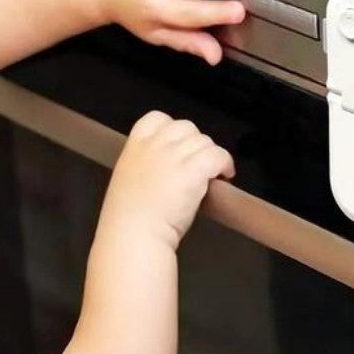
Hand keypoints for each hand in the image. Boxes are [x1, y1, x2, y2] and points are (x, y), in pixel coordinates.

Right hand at [103, 111, 234, 249]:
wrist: (134, 235)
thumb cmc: (129, 218)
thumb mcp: (128, 179)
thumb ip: (145, 164)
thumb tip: (166, 164)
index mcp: (135, 145)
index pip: (157, 118)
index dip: (172, 130)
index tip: (179, 146)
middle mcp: (156, 144)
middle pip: (186, 127)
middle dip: (195, 144)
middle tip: (197, 164)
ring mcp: (175, 155)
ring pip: (205, 141)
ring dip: (211, 155)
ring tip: (211, 173)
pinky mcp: (194, 169)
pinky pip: (219, 155)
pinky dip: (226, 164)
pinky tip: (225, 175)